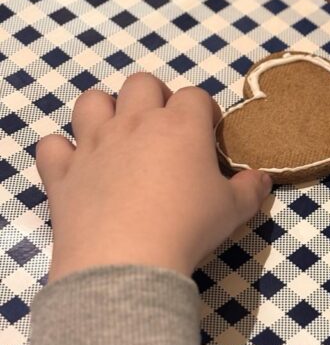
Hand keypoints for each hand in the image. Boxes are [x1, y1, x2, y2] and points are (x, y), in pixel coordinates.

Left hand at [36, 75, 271, 281]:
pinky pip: (52, 146)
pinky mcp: (64, 172)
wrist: (127, 260)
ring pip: (91, 101)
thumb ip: (250, 190)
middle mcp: (135, 124)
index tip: (208, 134)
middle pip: (141, 84)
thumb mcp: (232, 210)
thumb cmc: (188, 228)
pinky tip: (76, 166)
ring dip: (103, 111)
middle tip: (164, 129)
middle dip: (154, 97)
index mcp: (181, 126)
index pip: (194, 96)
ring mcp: (94, 144)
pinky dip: (62, 152)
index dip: (204, 111)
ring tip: (117, 136)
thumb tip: (263, 179)